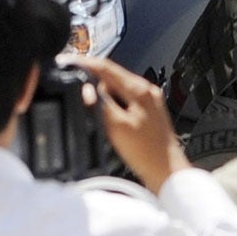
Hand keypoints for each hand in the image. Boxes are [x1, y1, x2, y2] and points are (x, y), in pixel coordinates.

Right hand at [72, 54, 190, 194]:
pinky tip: (105, 111)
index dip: (85, 63)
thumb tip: (86, 89)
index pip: (107, 67)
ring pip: (119, 86)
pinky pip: (125, 97)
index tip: (68, 62)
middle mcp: (147, 90)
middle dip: (92, 75)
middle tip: (72, 78)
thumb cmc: (146, 153)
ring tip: (85, 95)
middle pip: (113, 74)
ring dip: (102, 88)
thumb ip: (101, 104)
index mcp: (139, 90)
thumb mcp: (117, 128)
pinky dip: (112, 100)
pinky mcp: (149, 112)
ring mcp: (149, 100)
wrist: (168, 173)